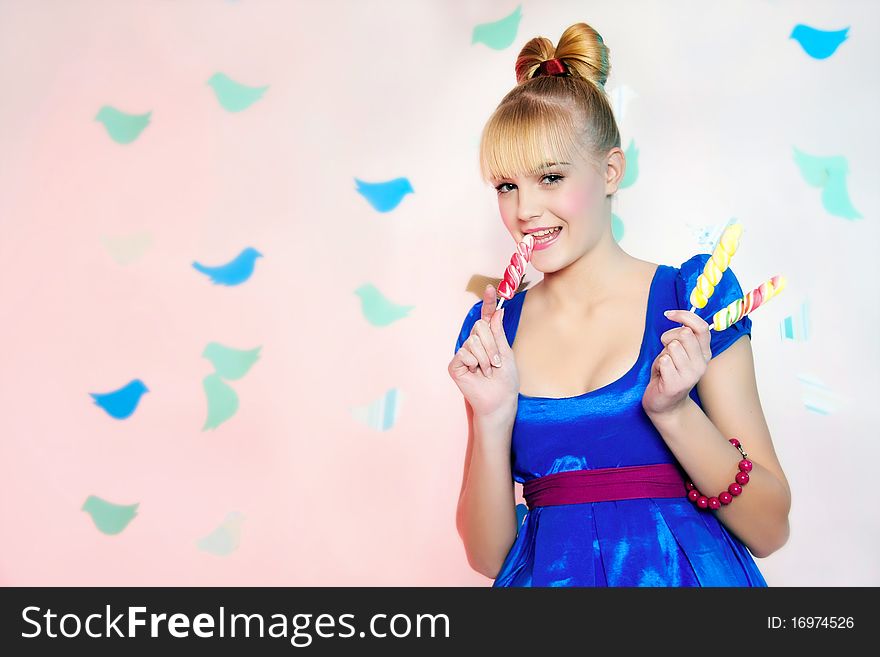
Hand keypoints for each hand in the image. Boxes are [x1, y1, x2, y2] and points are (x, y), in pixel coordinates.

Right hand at [448, 284, 518, 420]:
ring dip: (486, 357)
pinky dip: (475, 363)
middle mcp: (473, 344)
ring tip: (487, 371)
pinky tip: (477, 374)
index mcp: (487, 340)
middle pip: (479, 327)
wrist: (500, 400)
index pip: (486, 318)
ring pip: (473, 341)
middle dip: (491, 345)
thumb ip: (498, 332)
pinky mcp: (455, 365)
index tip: (492, 288)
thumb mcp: (506, 352)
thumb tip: (497, 312)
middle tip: (495, 362)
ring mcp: (463, 354)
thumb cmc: (505, 380)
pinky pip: (464, 353)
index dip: (488, 303)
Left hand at [642, 309, 711, 417]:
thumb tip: (676, 316)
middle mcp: (701, 364)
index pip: (701, 327)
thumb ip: (681, 336)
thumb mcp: (678, 351)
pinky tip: (661, 375)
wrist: (664, 404)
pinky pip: (663, 360)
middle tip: (665, 350)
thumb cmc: (669, 373)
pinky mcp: (676, 384)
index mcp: (704, 353)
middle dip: (668, 337)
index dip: (684, 316)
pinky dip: (658, 365)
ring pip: (672, 347)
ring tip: (664, 366)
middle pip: (684, 334)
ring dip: (662, 354)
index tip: (668, 314)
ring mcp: (690, 375)